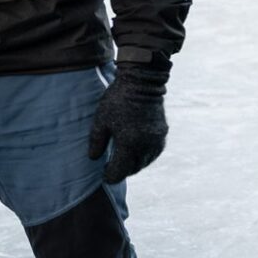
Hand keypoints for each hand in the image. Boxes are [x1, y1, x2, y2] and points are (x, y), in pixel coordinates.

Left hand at [89, 62, 169, 183]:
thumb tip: (94, 159)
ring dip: (134, 164)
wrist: (142, 81)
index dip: (110, 176)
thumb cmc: (118, 99)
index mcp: (128, 143)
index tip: (104, 175)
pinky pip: (154, 152)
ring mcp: (156, 139)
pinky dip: (145, 156)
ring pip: (145, 162)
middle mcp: (145, 145)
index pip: (119, 171)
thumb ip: (96, 142)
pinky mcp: (163, 132)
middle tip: (112, 168)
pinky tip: (138, 151)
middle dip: (122, 171)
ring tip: (124, 160)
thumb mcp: (101, 120)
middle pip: (133, 169)